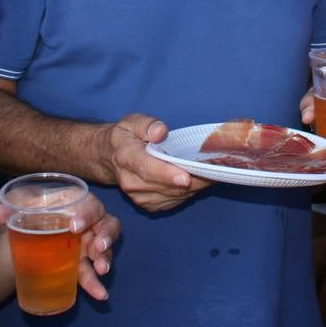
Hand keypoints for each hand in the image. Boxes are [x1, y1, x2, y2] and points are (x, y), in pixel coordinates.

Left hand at [0, 192, 121, 300]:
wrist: (17, 236)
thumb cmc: (24, 213)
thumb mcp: (12, 207)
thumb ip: (4, 208)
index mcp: (73, 203)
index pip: (89, 204)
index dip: (87, 213)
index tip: (74, 226)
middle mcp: (85, 222)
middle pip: (106, 224)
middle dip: (106, 236)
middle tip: (97, 249)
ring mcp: (85, 244)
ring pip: (103, 250)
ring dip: (104, 260)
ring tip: (100, 272)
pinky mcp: (80, 264)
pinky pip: (91, 273)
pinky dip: (95, 284)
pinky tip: (99, 294)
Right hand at [95, 113, 210, 212]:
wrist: (109, 158)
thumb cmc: (126, 137)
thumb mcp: (132, 122)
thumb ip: (147, 125)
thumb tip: (161, 132)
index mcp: (126, 157)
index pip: (147, 168)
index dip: (167, 174)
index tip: (185, 177)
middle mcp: (131, 181)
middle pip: (166, 186)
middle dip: (192, 179)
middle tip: (215, 169)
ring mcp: (139, 196)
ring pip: (174, 195)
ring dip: (194, 186)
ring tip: (213, 172)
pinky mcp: (149, 204)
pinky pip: (175, 201)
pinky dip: (189, 192)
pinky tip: (200, 179)